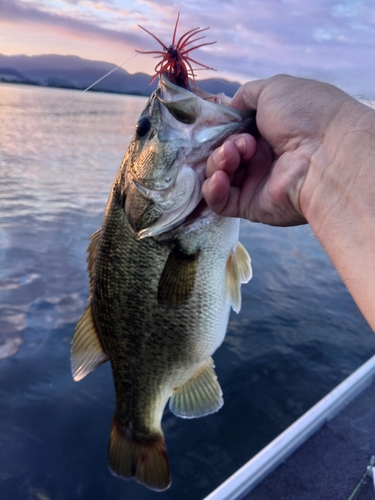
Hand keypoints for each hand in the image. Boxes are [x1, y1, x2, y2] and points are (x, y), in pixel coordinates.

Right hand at [202, 74, 353, 225]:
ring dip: (217, 162)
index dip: (220, 128)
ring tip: (233, 155)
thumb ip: (246, 96)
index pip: (231, 132)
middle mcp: (261, 157)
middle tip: (240, 143)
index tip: (216, 124)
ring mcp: (255, 182)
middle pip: (220, 153)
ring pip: (216, 175)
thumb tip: (229, 106)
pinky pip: (220, 202)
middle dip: (222, 145)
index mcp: (268, 131)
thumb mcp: (273, 89)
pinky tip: (219, 177)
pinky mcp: (250, 205)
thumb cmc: (305, 116)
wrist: (325, 153)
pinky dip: (212, 189)